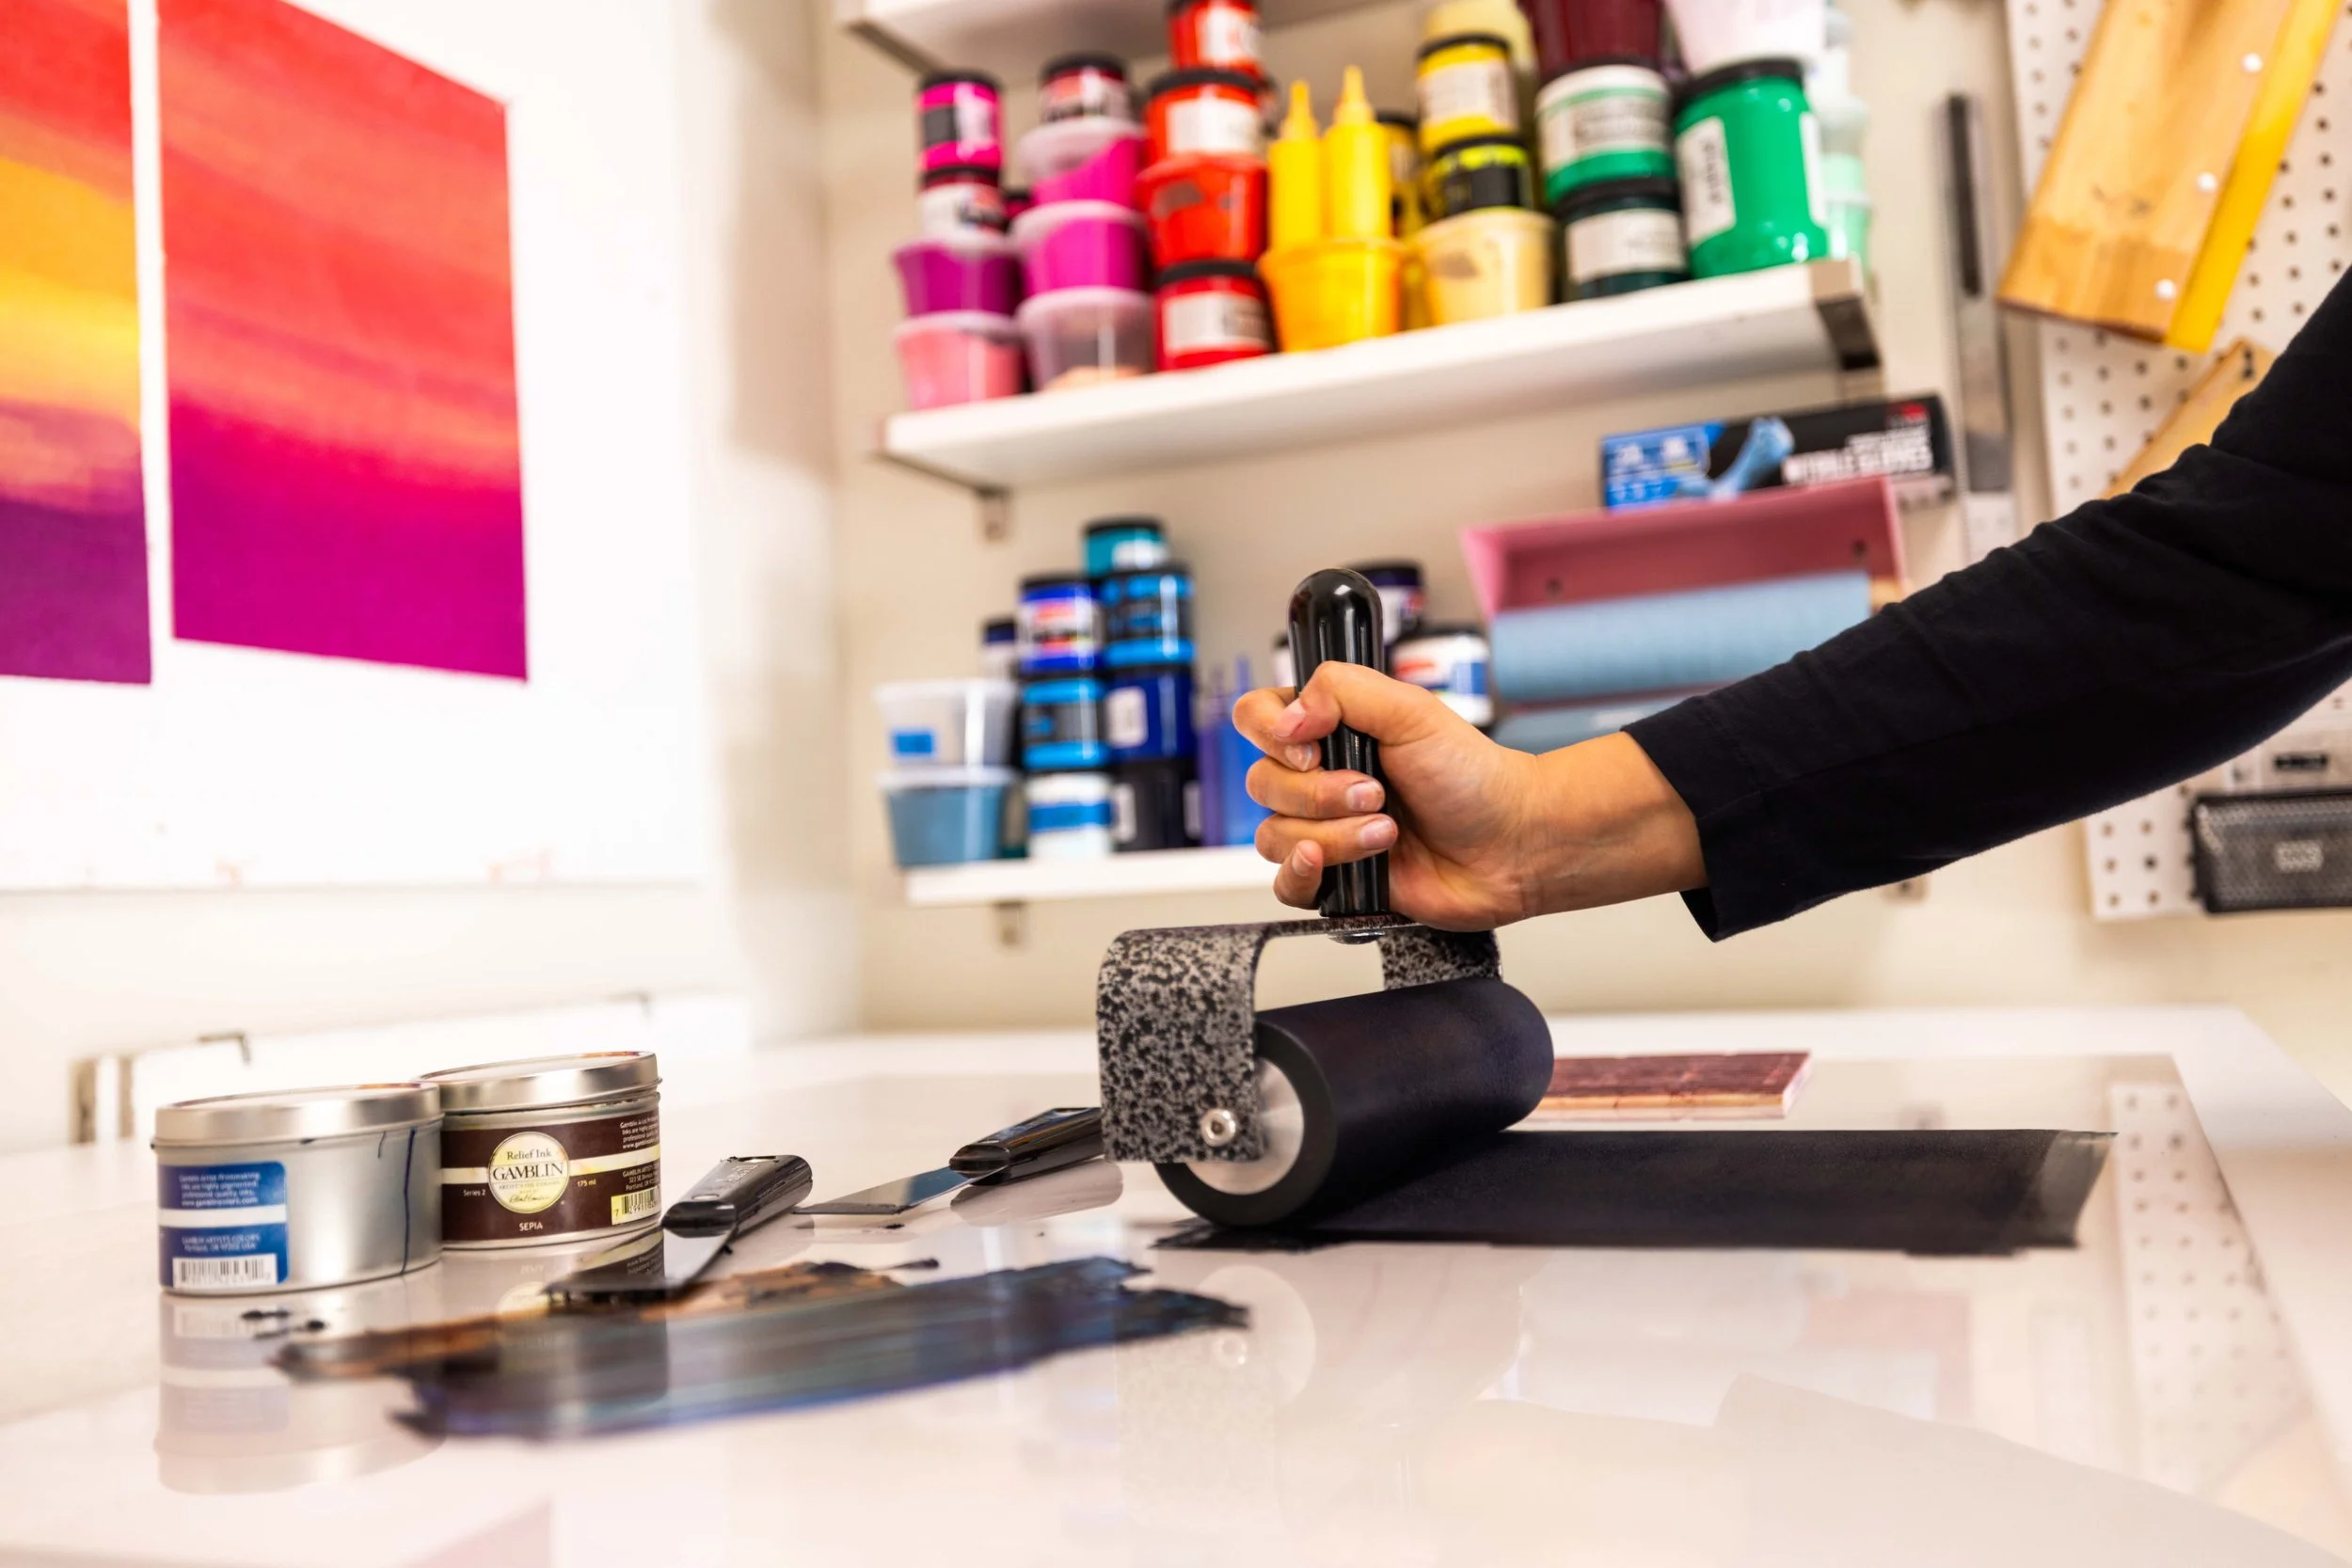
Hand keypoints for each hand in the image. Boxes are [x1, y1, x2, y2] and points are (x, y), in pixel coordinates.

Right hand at [1234, 663, 1705, 929]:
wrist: (1511, 845)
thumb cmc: (1474, 778)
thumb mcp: (1411, 711)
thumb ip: (1340, 690)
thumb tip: (1288, 715)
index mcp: (1331, 728)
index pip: (1258, 718)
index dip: (1271, 733)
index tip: (1311, 744)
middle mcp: (1321, 776)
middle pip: (1263, 783)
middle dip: (1320, 793)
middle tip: (1376, 792)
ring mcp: (1325, 828)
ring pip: (1274, 836)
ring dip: (1333, 835)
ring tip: (1386, 832)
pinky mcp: (1335, 878)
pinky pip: (1285, 883)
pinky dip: (1307, 873)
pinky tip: (1345, 864)